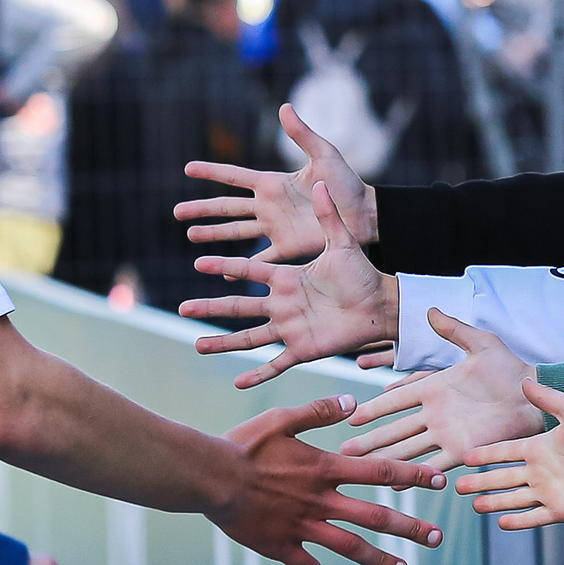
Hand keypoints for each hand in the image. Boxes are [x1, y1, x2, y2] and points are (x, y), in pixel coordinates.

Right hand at [174, 104, 378, 259]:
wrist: (365, 214)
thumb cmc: (347, 183)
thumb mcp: (324, 154)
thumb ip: (302, 134)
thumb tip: (284, 106)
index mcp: (273, 182)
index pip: (234, 176)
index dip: (212, 172)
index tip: (187, 169)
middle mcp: (269, 206)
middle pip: (227, 207)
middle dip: (202, 210)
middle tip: (177, 213)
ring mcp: (276, 228)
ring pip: (236, 232)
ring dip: (213, 235)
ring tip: (191, 236)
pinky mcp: (287, 248)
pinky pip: (260, 258)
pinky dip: (242, 266)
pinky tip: (224, 274)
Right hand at [180, 184, 398, 386]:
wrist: (381, 305)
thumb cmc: (363, 273)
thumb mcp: (343, 242)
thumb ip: (329, 215)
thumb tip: (322, 182)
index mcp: (287, 277)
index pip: (248, 270)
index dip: (224, 267)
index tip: (198, 262)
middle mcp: (282, 303)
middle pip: (238, 306)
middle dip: (210, 308)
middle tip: (182, 309)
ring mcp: (290, 328)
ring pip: (249, 337)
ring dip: (223, 343)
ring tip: (198, 346)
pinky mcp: (304, 349)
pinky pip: (276, 364)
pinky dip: (258, 374)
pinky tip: (238, 382)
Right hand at [212, 395, 446, 564]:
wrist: (209, 477)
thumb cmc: (242, 444)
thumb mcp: (281, 418)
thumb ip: (318, 411)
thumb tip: (352, 402)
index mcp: (324, 469)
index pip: (379, 471)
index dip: (413, 475)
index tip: (440, 481)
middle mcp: (321, 500)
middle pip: (376, 516)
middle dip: (409, 528)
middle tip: (437, 538)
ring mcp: (302, 526)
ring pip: (350, 547)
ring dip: (379, 560)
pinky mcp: (280, 546)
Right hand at [341, 310, 540, 472]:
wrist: (534, 394)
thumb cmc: (510, 367)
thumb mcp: (481, 344)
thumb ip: (455, 330)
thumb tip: (431, 309)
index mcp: (435, 388)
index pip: (396, 400)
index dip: (374, 409)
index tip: (351, 416)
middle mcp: (436, 414)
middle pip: (394, 429)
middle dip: (369, 440)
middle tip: (343, 450)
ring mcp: (447, 434)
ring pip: (408, 449)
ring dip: (385, 459)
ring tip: (361, 468)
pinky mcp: (463, 450)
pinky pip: (435, 464)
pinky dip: (416, 475)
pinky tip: (397, 485)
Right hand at [456, 382, 563, 530]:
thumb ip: (546, 399)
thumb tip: (523, 380)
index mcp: (540, 447)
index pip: (505, 452)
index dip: (485, 455)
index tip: (465, 456)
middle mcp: (541, 471)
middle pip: (503, 478)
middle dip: (480, 482)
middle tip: (458, 486)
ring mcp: (550, 491)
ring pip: (514, 499)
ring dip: (494, 502)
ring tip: (473, 505)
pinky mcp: (562, 510)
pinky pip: (535, 518)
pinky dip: (518, 522)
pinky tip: (500, 522)